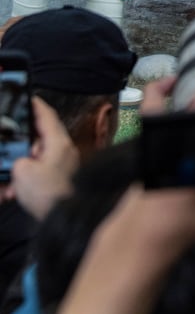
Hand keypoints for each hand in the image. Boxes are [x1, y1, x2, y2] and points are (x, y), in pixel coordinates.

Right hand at [10, 97, 77, 220]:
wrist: (63, 216)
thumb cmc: (47, 194)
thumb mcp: (22, 173)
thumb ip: (19, 160)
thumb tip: (23, 162)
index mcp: (58, 143)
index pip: (47, 116)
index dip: (36, 105)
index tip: (29, 97)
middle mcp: (64, 150)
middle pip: (41, 135)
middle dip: (23, 139)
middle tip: (11, 138)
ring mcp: (63, 164)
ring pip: (37, 156)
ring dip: (21, 163)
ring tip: (11, 180)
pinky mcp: (59, 177)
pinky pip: (38, 170)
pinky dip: (25, 176)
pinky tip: (13, 189)